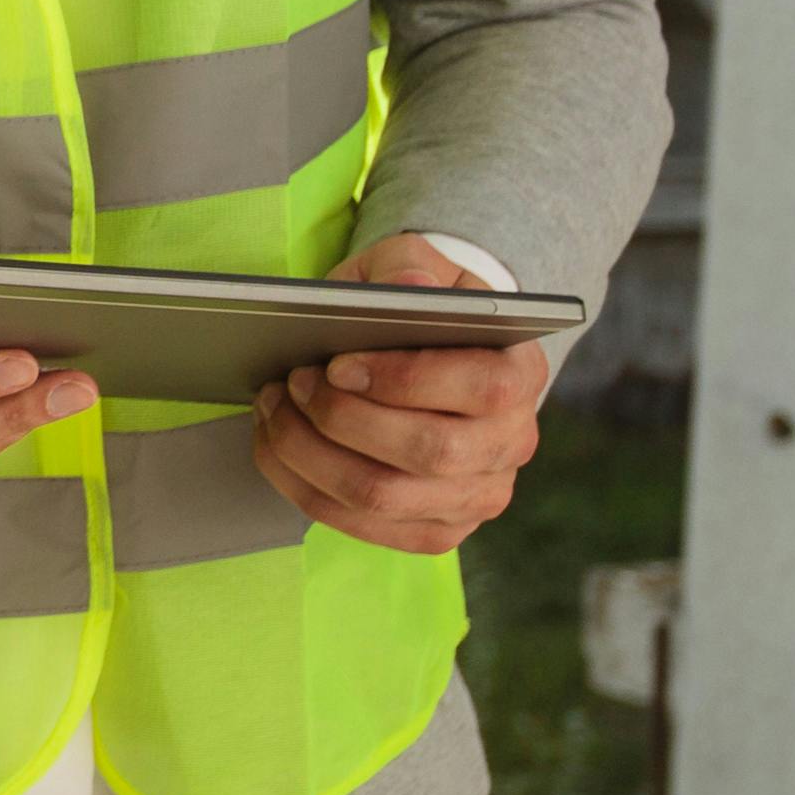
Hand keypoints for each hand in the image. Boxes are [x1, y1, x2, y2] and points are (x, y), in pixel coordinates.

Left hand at [251, 235, 542, 555]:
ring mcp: (477, 496)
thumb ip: (410, 267)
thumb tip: (414, 286)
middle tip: (294, 382)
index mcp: (520, 374)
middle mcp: (512, 444)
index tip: (337, 364)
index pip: (481, 390)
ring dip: (311, 454)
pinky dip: (304, 486)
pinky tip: (276, 445)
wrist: (423, 348)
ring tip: (274, 408)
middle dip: (344, 419)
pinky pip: (362, 526)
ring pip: (385, 497)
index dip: (404, 380)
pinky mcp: (433, 530)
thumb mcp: (414, 264)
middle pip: (429, 452)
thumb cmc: (414, 304)